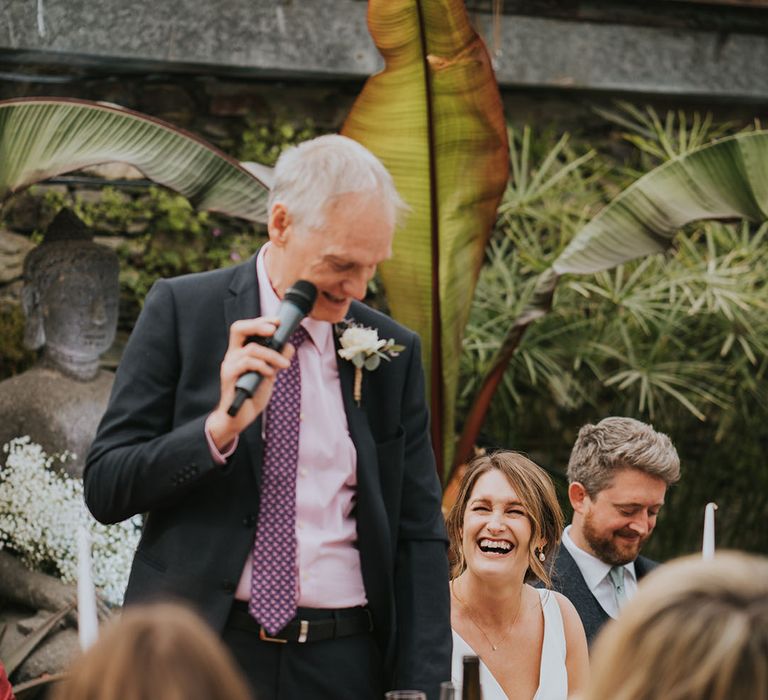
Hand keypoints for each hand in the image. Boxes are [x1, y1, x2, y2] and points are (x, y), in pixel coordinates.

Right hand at [207, 316, 292, 448]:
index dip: (260, 322)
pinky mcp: (229, 376)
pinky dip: (263, 366)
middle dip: (258, 325)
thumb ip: (277, 360)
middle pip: (238, 328)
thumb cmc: (252, 394)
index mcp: (240, 352)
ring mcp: (229, 365)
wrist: (239, 417)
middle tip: (274, 329)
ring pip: (252, 349)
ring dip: (272, 355)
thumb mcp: (269, 374)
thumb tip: (289, 346)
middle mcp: (232, 355)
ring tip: (284, 365)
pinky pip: (247, 363)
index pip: (245, 328)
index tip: (277, 322)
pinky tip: (271, 374)